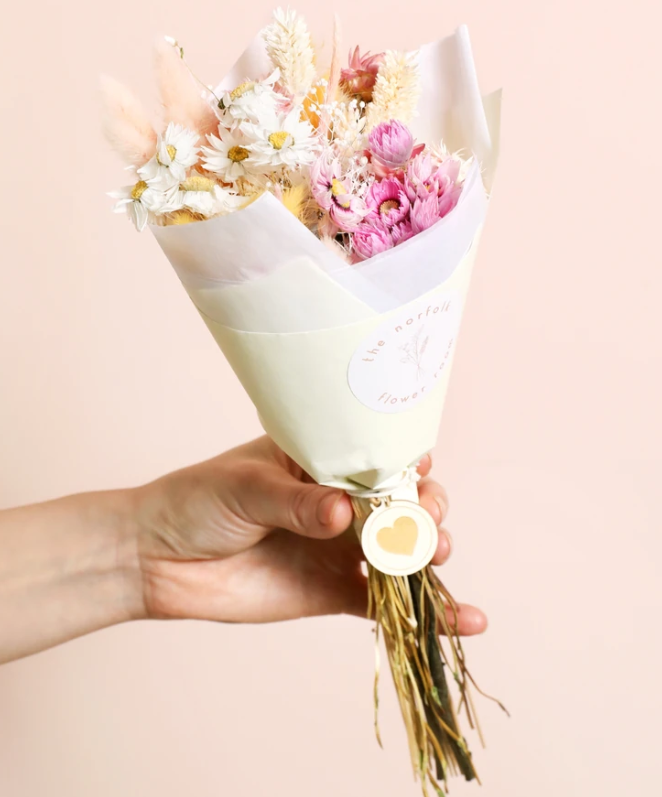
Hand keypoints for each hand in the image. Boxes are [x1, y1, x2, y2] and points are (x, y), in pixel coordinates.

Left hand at [134, 436, 486, 632]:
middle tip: (421, 523)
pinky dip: (423, 614)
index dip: (406, 462)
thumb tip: (341, 511)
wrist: (157, 561)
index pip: (377, 455)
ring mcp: (340, 547)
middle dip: (424, 509)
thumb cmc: (196, 502)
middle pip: (401, 502)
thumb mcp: (244, 488)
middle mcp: (339, 501)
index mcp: (320, 460)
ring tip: (434, 558)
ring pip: (400, 551)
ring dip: (429, 556)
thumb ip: (295, 501)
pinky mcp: (333, 591)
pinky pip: (384, 603)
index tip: (418, 471)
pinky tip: (464, 620)